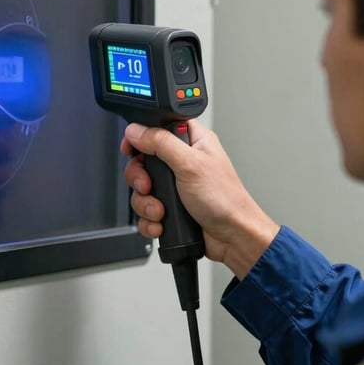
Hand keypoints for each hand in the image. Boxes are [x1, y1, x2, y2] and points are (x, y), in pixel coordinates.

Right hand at [122, 119, 279, 278]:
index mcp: (192, 141)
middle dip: (140, 178)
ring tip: (160, 210)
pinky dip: (149, 219)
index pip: (157, 127)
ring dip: (146, 203)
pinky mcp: (170, 206)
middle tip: (149, 185)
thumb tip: (136, 130)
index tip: (131, 149)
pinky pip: (145, 210)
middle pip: (142, 160)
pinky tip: (161, 222)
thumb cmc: (225, 199)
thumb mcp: (190, 164)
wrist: (232, 236)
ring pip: (141, 188)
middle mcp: (181, 161)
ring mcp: (174, 185)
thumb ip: (161, 143)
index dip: (141, 136)